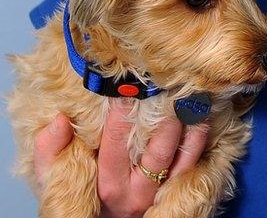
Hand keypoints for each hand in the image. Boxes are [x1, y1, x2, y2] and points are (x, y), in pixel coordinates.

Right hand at [34, 99, 208, 217]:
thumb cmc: (84, 193)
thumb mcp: (56, 178)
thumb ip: (50, 152)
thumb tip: (59, 121)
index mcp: (108, 184)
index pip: (116, 143)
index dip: (122, 114)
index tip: (127, 87)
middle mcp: (136, 192)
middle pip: (156, 152)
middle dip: (164, 120)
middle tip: (168, 90)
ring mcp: (160, 193)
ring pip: (180, 159)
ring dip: (188, 128)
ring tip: (191, 100)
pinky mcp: (177, 192)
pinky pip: (193, 165)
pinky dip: (199, 141)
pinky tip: (202, 118)